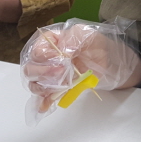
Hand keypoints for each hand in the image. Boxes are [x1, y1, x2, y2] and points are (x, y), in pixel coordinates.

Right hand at [21, 18, 140, 123]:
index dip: (45, 57)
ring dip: (44, 88)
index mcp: (50, 41)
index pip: (37, 50)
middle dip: (43, 73)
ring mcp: (50, 74)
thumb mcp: (87, 35)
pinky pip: (45, 96)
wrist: (109, 60)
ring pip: (35, 83)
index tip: (62, 61)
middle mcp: (46, 58)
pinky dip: (44, 101)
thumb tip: (63, 51)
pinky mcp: (58, 87)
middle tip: (62, 74)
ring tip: (61, 87)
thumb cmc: (96, 44)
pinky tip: (45, 106)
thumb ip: (73, 40)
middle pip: (31, 68)